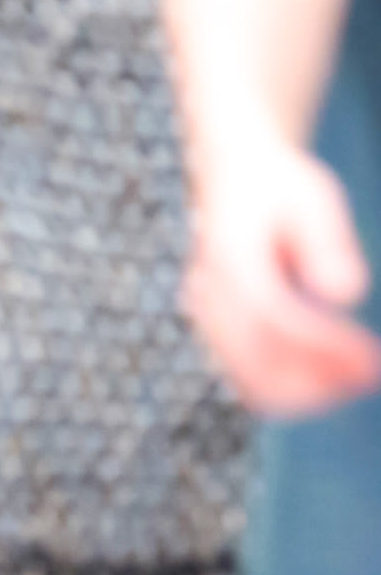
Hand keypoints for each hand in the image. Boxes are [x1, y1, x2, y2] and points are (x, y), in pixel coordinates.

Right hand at [188, 138, 380, 416]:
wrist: (233, 182)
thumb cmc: (281, 188)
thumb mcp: (314, 198)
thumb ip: (328, 244)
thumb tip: (344, 297)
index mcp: (229, 261)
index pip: (274, 320)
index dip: (324, 347)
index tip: (373, 359)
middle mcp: (210, 300)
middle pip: (256, 364)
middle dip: (317, 381)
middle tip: (372, 376)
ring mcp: (209, 322)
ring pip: (252, 382)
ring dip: (308, 392)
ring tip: (360, 379)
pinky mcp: (219, 336)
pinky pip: (250, 379)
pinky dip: (293, 387)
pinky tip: (334, 375)